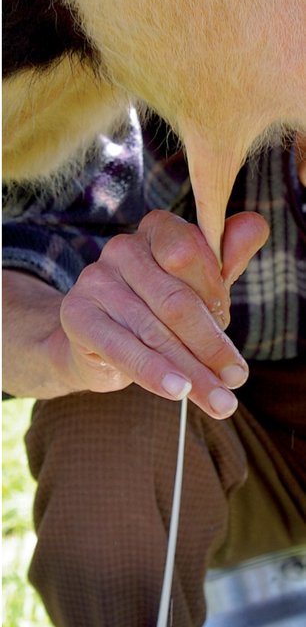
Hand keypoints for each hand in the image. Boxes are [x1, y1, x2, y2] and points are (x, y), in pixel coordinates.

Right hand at [56, 208, 267, 417]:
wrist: (97, 342)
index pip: (189, 254)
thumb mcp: (199, 285)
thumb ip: (228, 259)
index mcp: (157, 229)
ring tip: (220, 401)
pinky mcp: (77, 315)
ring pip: (154, 331)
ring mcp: (95, 279)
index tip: (228, 326)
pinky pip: (123, 348)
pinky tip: (179, 392)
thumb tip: (256, 225)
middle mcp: (122, 247)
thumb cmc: (157, 309)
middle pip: (174, 300)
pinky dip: (154, 374)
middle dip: (211, 345)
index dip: (213, 295)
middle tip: (236, 379)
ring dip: (192, 371)